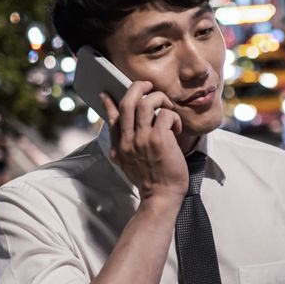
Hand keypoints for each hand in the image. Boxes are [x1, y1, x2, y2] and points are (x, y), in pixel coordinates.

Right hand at [100, 82, 185, 201]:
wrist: (161, 197)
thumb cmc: (150, 179)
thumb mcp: (128, 162)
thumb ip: (124, 144)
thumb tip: (118, 129)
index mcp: (119, 145)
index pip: (111, 117)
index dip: (109, 102)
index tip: (107, 93)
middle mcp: (128, 140)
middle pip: (128, 101)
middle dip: (139, 87)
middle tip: (149, 86)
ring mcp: (143, 139)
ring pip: (146, 102)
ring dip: (159, 98)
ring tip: (167, 107)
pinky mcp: (160, 140)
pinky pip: (166, 114)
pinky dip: (174, 116)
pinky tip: (177, 128)